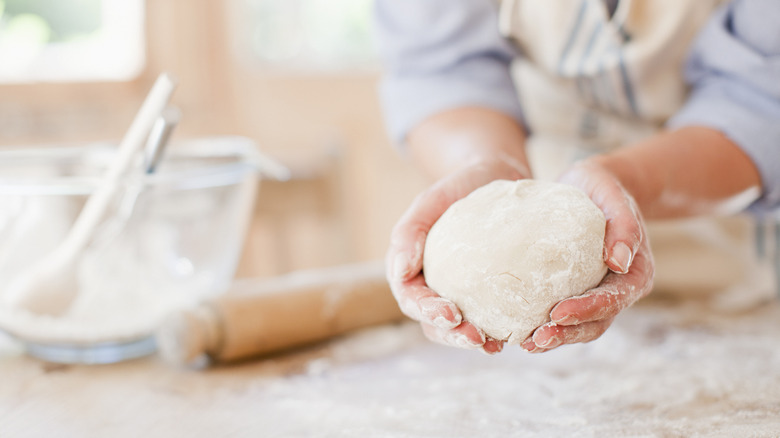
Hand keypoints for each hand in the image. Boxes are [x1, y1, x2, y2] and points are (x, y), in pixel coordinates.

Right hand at [386, 154, 528, 353]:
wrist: (494, 177)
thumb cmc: (458, 187)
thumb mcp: (430, 199)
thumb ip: (409, 232)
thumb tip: (399, 272)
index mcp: (409, 269)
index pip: (411, 298)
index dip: (428, 311)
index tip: (452, 314)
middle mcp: (430, 286)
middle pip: (432, 323)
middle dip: (453, 336)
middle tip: (478, 339)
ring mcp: (457, 294)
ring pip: (456, 329)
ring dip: (472, 342)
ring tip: (497, 345)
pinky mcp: (484, 296)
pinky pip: (486, 319)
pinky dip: (496, 330)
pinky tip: (516, 335)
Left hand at [521, 160, 654, 352]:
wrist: (594, 186)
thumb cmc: (605, 188)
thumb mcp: (614, 195)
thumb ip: (623, 225)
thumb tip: (619, 262)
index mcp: (636, 273)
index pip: (614, 299)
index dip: (587, 310)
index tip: (557, 313)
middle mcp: (620, 290)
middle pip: (596, 322)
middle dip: (567, 334)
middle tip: (536, 339)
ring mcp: (599, 293)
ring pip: (581, 326)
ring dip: (556, 338)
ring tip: (526, 344)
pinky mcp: (578, 291)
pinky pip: (565, 314)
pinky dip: (546, 325)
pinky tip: (520, 330)